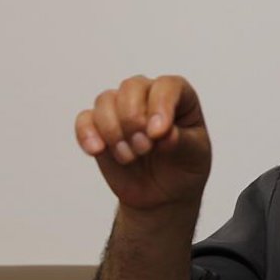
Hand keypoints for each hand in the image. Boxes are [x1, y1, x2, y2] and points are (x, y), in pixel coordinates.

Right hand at [75, 75, 210, 210]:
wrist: (163, 192)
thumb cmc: (184, 166)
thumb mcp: (194, 156)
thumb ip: (181, 141)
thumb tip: (163, 132)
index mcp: (180, 97)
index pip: (168, 86)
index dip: (160, 106)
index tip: (157, 133)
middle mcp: (149, 95)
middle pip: (132, 87)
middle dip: (133, 120)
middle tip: (144, 148)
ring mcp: (122, 108)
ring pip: (105, 100)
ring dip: (114, 131)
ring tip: (129, 158)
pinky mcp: (99, 126)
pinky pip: (85, 119)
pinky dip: (87, 134)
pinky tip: (97, 150)